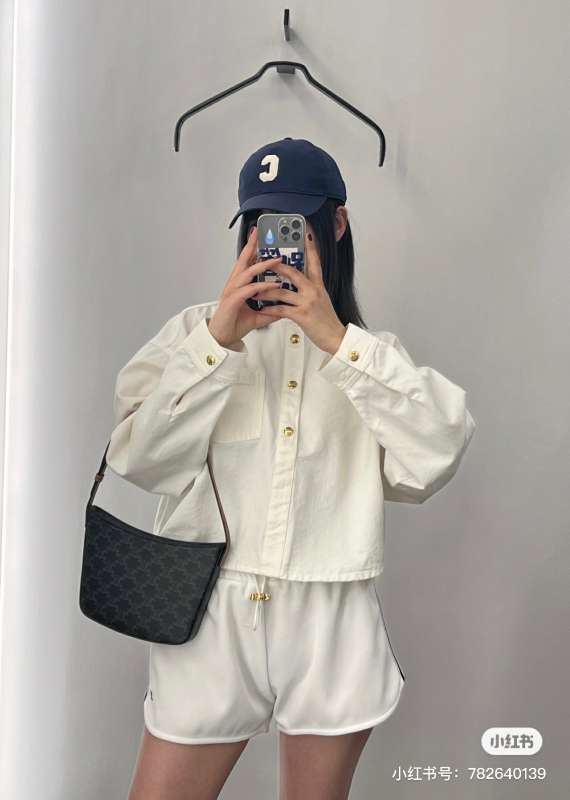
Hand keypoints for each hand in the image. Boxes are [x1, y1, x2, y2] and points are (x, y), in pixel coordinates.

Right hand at [208, 226, 282, 347]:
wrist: (222, 337)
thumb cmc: (234, 323)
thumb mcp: (258, 315)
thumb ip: (271, 309)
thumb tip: (285, 308)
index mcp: (239, 284)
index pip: (247, 262)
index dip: (252, 248)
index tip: (260, 236)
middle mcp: (234, 284)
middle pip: (243, 260)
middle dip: (252, 245)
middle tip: (262, 233)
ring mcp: (232, 291)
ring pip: (247, 272)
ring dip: (262, 265)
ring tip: (277, 260)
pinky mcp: (232, 301)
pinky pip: (249, 290)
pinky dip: (261, 286)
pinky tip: (271, 284)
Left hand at [254, 230, 347, 353]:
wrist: (336, 338)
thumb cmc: (327, 321)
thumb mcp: (322, 300)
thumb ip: (311, 289)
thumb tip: (300, 283)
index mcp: (318, 286)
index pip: (315, 262)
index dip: (311, 247)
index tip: (306, 234)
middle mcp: (313, 290)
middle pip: (293, 272)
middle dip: (277, 265)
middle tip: (265, 259)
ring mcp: (307, 302)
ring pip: (282, 291)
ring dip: (266, 290)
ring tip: (255, 289)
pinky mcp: (302, 315)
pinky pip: (281, 309)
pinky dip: (269, 309)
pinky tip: (261, 309)